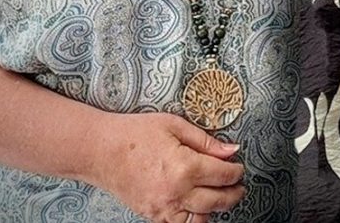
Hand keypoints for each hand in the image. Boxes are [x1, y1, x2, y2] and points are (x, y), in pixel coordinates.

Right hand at [88, 111, 245, 221]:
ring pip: (200, 220)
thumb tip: (231, 150)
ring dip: (214, 210)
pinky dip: (192, 219)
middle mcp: (175, 192)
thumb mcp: (176, 126)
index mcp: (185, 167)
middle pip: (217, 201)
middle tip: (239, 186)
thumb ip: (206, 141)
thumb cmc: (135, 133)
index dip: (236, 171)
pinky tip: (197, 206)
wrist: (100, 150)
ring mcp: (162, 208)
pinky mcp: (151, 215)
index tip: (240, 167)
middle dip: (233, 194)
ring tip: (220, 197)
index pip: (223, 175)